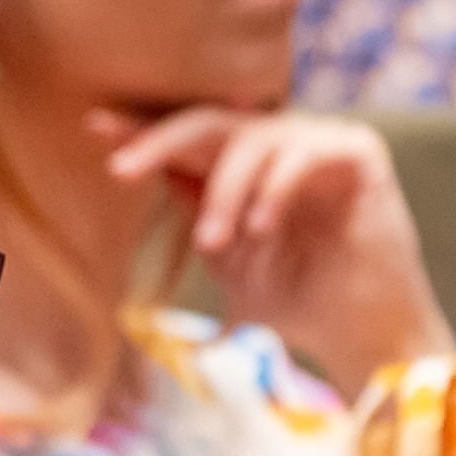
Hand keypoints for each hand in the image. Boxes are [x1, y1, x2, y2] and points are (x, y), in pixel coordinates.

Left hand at [99, 104, 455, 394]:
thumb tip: (148, 160)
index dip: (144, 129)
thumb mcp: (226, 251)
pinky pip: (305, 151)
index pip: (190, 136)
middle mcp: (282, 143)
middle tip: (121, 170)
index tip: (94, 126)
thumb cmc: (294, 296)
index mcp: (248, 164)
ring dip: (224, 190)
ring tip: (213, 242)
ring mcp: (322, 143)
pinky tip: (261, 228)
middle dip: (160, 141)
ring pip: (254, 139)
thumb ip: (195, 202)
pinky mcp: (361, 154)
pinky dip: (274, 188)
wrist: (357, 334)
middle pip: (212, 121)